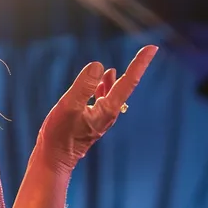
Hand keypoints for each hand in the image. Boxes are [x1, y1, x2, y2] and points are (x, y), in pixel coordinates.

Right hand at [36, 45, 157, 173]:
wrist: (54, 159)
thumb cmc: (59, 136)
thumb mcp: (68, 107)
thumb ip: (83, 86)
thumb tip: (99, 65)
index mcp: (107, 109)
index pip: (128, 82)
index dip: (140, 63)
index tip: (153, 48)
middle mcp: (108, 114)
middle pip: (125, 87)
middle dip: (134, 69)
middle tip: (147, 52)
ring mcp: (100, 118)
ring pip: (113, 94)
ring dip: (116, 79)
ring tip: (114, 68)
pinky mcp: (91, 121)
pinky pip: (102, 100)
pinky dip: (102, 88)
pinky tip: (97, 85)